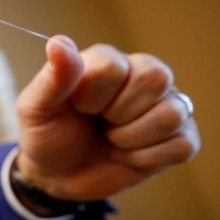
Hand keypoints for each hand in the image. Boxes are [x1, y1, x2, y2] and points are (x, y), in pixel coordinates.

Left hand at [14, 35, 199, 202]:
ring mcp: (165, 105)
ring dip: (132, 139)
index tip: (77, 107)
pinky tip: (127, 155)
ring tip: (112, 139)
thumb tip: (58, 43)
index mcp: (106, 61)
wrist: (57, 176)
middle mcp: (141, 75)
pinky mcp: (179, 137)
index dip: (92, 97)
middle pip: (155, 79)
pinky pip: (182, 146)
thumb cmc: (47, 135)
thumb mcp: (36, 108)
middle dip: (118, 114)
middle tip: (98, 123)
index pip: (114, 67)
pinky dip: (147, 159)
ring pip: (172, 113)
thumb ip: (52, 78)